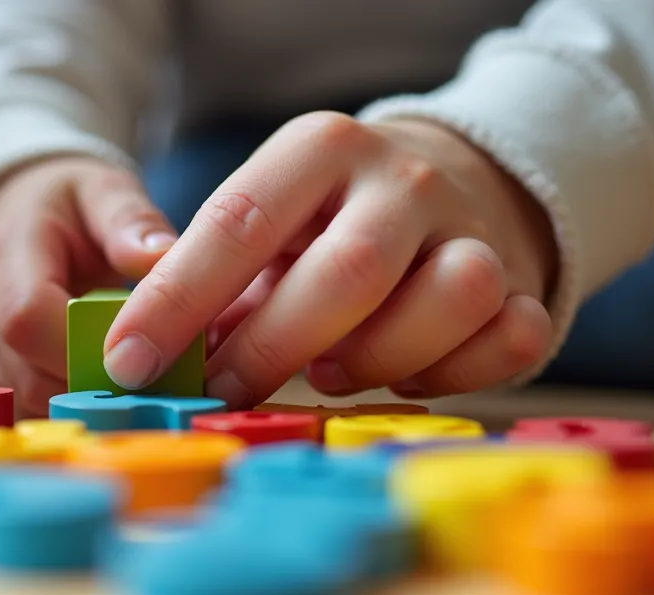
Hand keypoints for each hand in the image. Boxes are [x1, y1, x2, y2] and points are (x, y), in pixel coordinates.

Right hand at [0, 156, 177, 415]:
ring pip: (22, 393)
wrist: (24, 206)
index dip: (81, 350)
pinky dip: (64, 401)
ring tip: (130, 381)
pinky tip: (101, 385)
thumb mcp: (105, 190)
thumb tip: (160, 255)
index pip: (27, 317)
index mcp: (8, 246)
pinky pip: (21, 398)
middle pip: (25, 369)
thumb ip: (131, 220)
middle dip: (91, 383)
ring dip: (79, 399)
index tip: (139, 354)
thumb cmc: (69, 200)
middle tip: (149, 379)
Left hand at [105, 112, 558, 407]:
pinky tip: (408, 374)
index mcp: (322, 149)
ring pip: (449, 300)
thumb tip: (146, 359)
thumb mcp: (270, 223)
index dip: (176, 301)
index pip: (237, 222)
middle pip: (348, 271)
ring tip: (331, 372)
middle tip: (225, 388)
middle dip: (273, 347)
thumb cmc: (332, 220)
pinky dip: (455, 375)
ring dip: (379, 359)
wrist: (457, 181)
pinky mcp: (525, 284)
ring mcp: (474, 230)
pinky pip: (509, 340)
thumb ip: (216, 283)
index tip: (128, 362)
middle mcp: (404, 180)